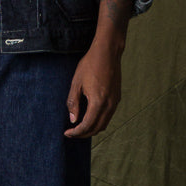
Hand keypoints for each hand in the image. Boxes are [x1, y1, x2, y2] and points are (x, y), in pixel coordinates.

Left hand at [64, 0, 131, 137]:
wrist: (108, 52)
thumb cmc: (90, 65)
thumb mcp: (76, 83)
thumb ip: (73, 103)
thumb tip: (73, 120)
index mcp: (98, 102)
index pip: (87, 125)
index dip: (76, 132)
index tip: (67, 133)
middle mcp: (109, 105)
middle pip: (97, 128)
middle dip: (84, 134)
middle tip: (72, 132)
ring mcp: (115, 102)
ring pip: (104, 123)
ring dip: (92, 128)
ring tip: (80, 126)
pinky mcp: (117, 98)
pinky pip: (109, 116)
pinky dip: (99, 121)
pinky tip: (90, 116)